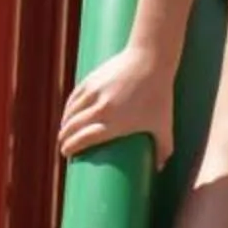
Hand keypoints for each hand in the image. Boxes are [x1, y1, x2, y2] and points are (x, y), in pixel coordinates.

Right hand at [59, 42, 175, 167]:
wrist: (151, 60)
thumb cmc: (159, 95)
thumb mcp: (164, 124)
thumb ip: (164, 147)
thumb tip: (160, 168)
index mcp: (115, 123)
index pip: (84, 138)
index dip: (71, 147)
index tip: (67, 154)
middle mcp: (101, 109)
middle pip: (73, 127)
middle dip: (64, 139)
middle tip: (63, 146)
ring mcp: (94, 93)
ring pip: (70, 112)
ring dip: (64, 124)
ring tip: (64, 132)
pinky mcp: (92, 80)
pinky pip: (74, 98)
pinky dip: (68, 108)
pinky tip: (68, 114)